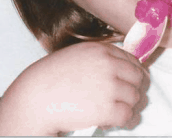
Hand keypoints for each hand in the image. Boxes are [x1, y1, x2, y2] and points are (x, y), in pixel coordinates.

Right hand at [0, 42, 149, 135]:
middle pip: (138, 77)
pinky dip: (126, 121)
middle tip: (129, 99)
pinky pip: (128, 115)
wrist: (33, 99)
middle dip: (135, 89)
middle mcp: (108, 65)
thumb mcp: (74, 57)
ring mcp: (109, 86)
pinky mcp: (107, 108)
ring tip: (120, 112)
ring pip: (135, 97)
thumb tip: (117, 68)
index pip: (132, 59)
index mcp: (100, 50)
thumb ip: (97, 59)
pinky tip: (118, 122)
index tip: (133, 81)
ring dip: (130, 106)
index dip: (134, 72)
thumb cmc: (47, 80)